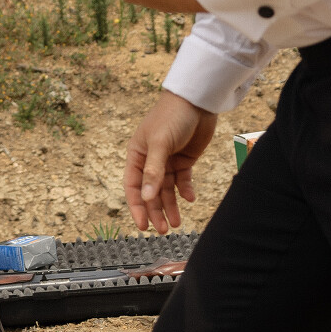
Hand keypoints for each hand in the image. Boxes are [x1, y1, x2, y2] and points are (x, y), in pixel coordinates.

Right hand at [124, 92, 216, 232]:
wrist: (197, 101)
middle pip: (151, 192)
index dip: (137, 207)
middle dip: (156, 211)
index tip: (143, 226)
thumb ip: (153, 172)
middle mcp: (150, 160)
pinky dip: (186, 191)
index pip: (133, 186)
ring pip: (167, 190)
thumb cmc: (172, 117)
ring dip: (171, 206)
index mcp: (137, 155)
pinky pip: (183, 181)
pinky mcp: (184, 160)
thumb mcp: (160, 144)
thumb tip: (146, 198)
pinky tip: (190, 199)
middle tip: (164, 230)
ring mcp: (168, 160)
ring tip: (177, 223)